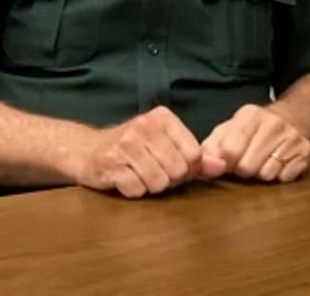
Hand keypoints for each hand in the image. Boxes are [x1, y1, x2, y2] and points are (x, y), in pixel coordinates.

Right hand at [74, 106, 226, 197]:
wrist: (86, 149)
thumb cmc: (132, 149)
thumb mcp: (165, 145)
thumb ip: (196, 157)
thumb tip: (222, 166)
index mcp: (162, 117)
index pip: (194, 154)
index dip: (187, 169)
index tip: (172, 166)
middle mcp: (143, 126)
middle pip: (178, 170)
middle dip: (169, 179)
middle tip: (153, 172)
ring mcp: (125, 144)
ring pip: (159, 182)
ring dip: (150, 186)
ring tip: (139, 175)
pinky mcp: (109, 163)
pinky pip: (137, 190)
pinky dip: (133, 191)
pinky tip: (124, 179)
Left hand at [201, 104, 309, 182]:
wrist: (293, 117)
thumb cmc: (254, 129)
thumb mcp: (230, 129)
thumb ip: (212, 145)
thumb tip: (201, 165)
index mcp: (249, 115)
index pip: (229, 151)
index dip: (226, 163)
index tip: (228, 162)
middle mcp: (272, 124)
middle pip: (247, 167)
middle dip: (243, 170)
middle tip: (246, 162)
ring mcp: (291, 137)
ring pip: (267, 174)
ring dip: (261, 174)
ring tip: (262, 162)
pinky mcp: (305, 152)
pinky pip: (285, 177)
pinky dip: (279, 176)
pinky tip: (278, 164)